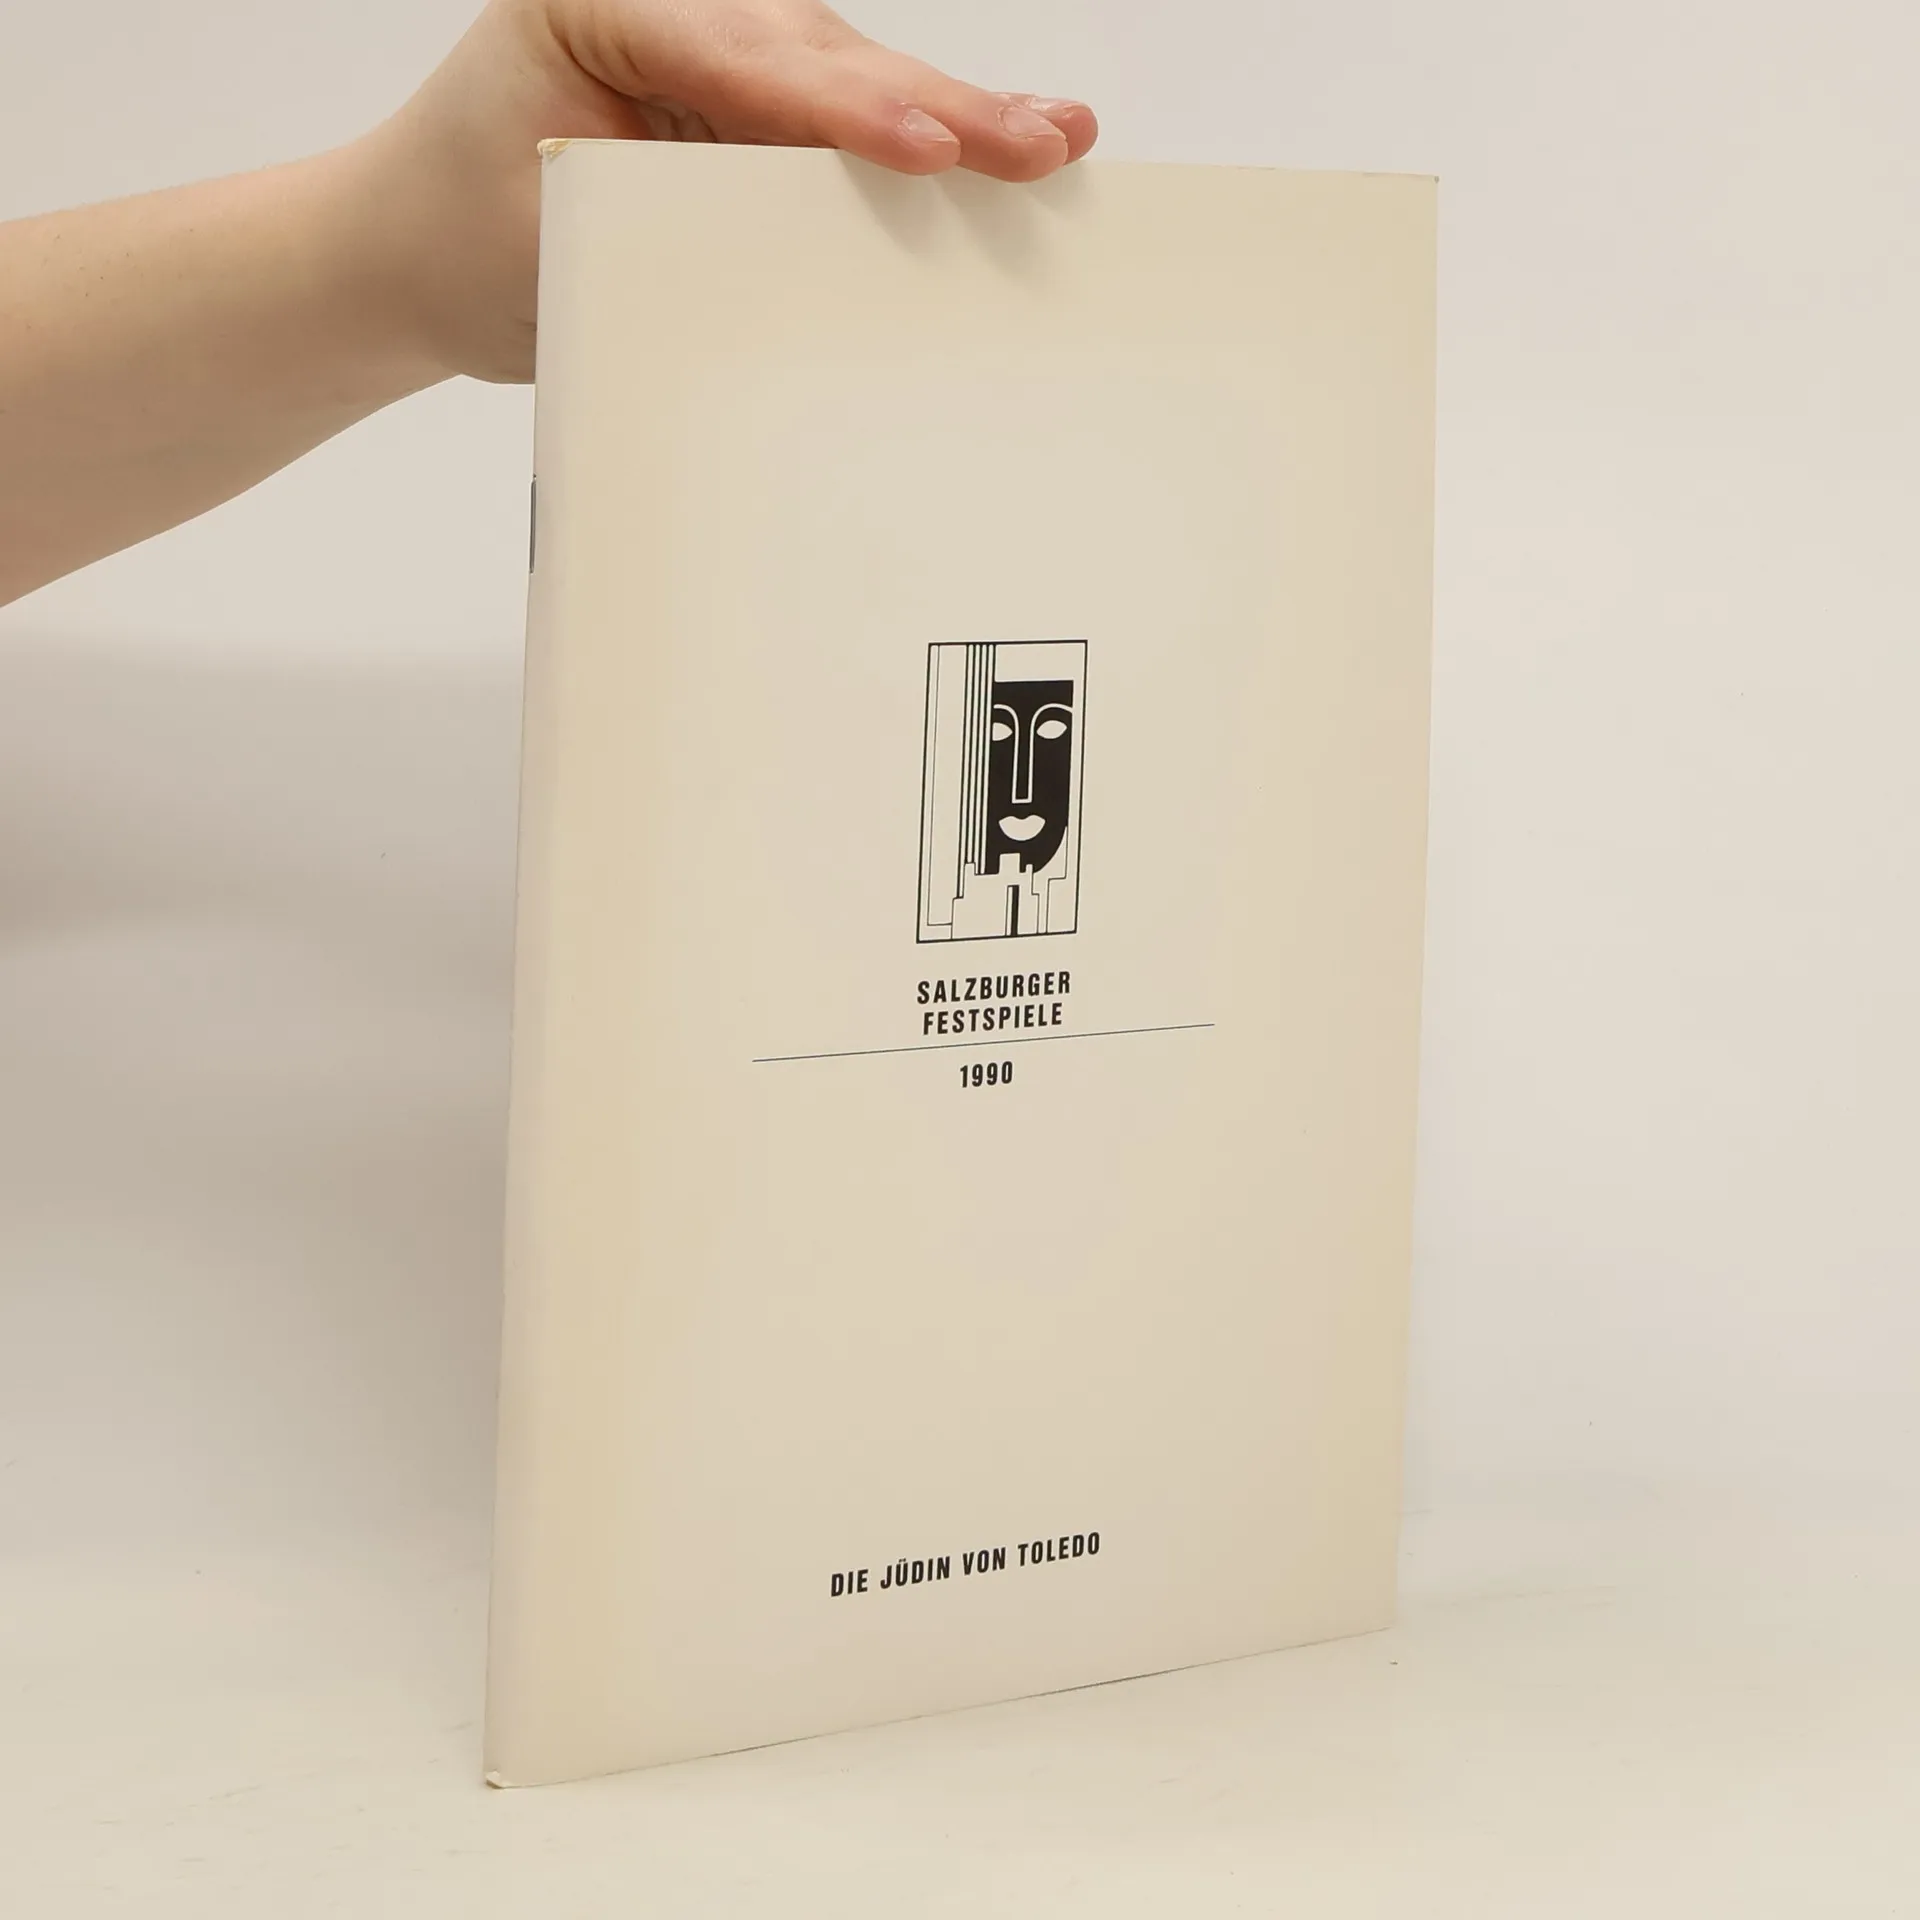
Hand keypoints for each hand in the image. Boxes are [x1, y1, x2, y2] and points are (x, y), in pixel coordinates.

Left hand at [363, 0, 1098, 383]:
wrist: (412, 256)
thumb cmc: (457, 235)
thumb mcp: (550, 236)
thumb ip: (668, 228)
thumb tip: (802, 266)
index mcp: (595, 4)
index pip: (734, 54)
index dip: (834, 105)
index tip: (916, 146)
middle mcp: (668, 7)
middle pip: (817, 54)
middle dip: (927, 104)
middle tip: (1025, 145)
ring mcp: (716, 54)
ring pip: (850, 76)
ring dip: (953, 114)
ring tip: (1049, 141)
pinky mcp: (746, 113)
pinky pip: (842, 119)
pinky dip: (923, 138)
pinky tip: (1007, 139)